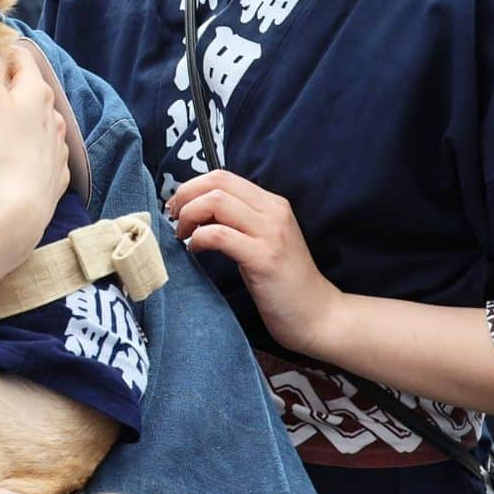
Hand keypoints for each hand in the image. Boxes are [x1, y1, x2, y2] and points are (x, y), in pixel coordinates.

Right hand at [0, 45, 68, 252]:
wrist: (17, 209)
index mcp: (37, 90)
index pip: (22, 56)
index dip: (2, 54)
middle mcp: (54, 114)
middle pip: (31, 90)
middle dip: (11, 90)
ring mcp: (59, 145)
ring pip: (39, 121)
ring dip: (23, 120)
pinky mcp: (58, 173)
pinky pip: (43, 150)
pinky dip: (30, 148)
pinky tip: (16, 159)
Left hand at [169, 169, 342, 357]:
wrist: (319, 316)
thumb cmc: (283, 282)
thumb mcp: (263, 239)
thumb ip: (239, 220)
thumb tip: (197, 209)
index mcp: (272, 203)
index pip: (223, 176)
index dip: (192, 186)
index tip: (178, 206)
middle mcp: (273, 212)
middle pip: (216, 183)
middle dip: (186, 196)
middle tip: (174, 218)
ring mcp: (270, 233)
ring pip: (215, 202)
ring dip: (189, 215)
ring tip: (183, 235)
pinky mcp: (264, 258)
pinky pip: (219, 235)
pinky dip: (198, 238)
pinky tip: (195, 250)